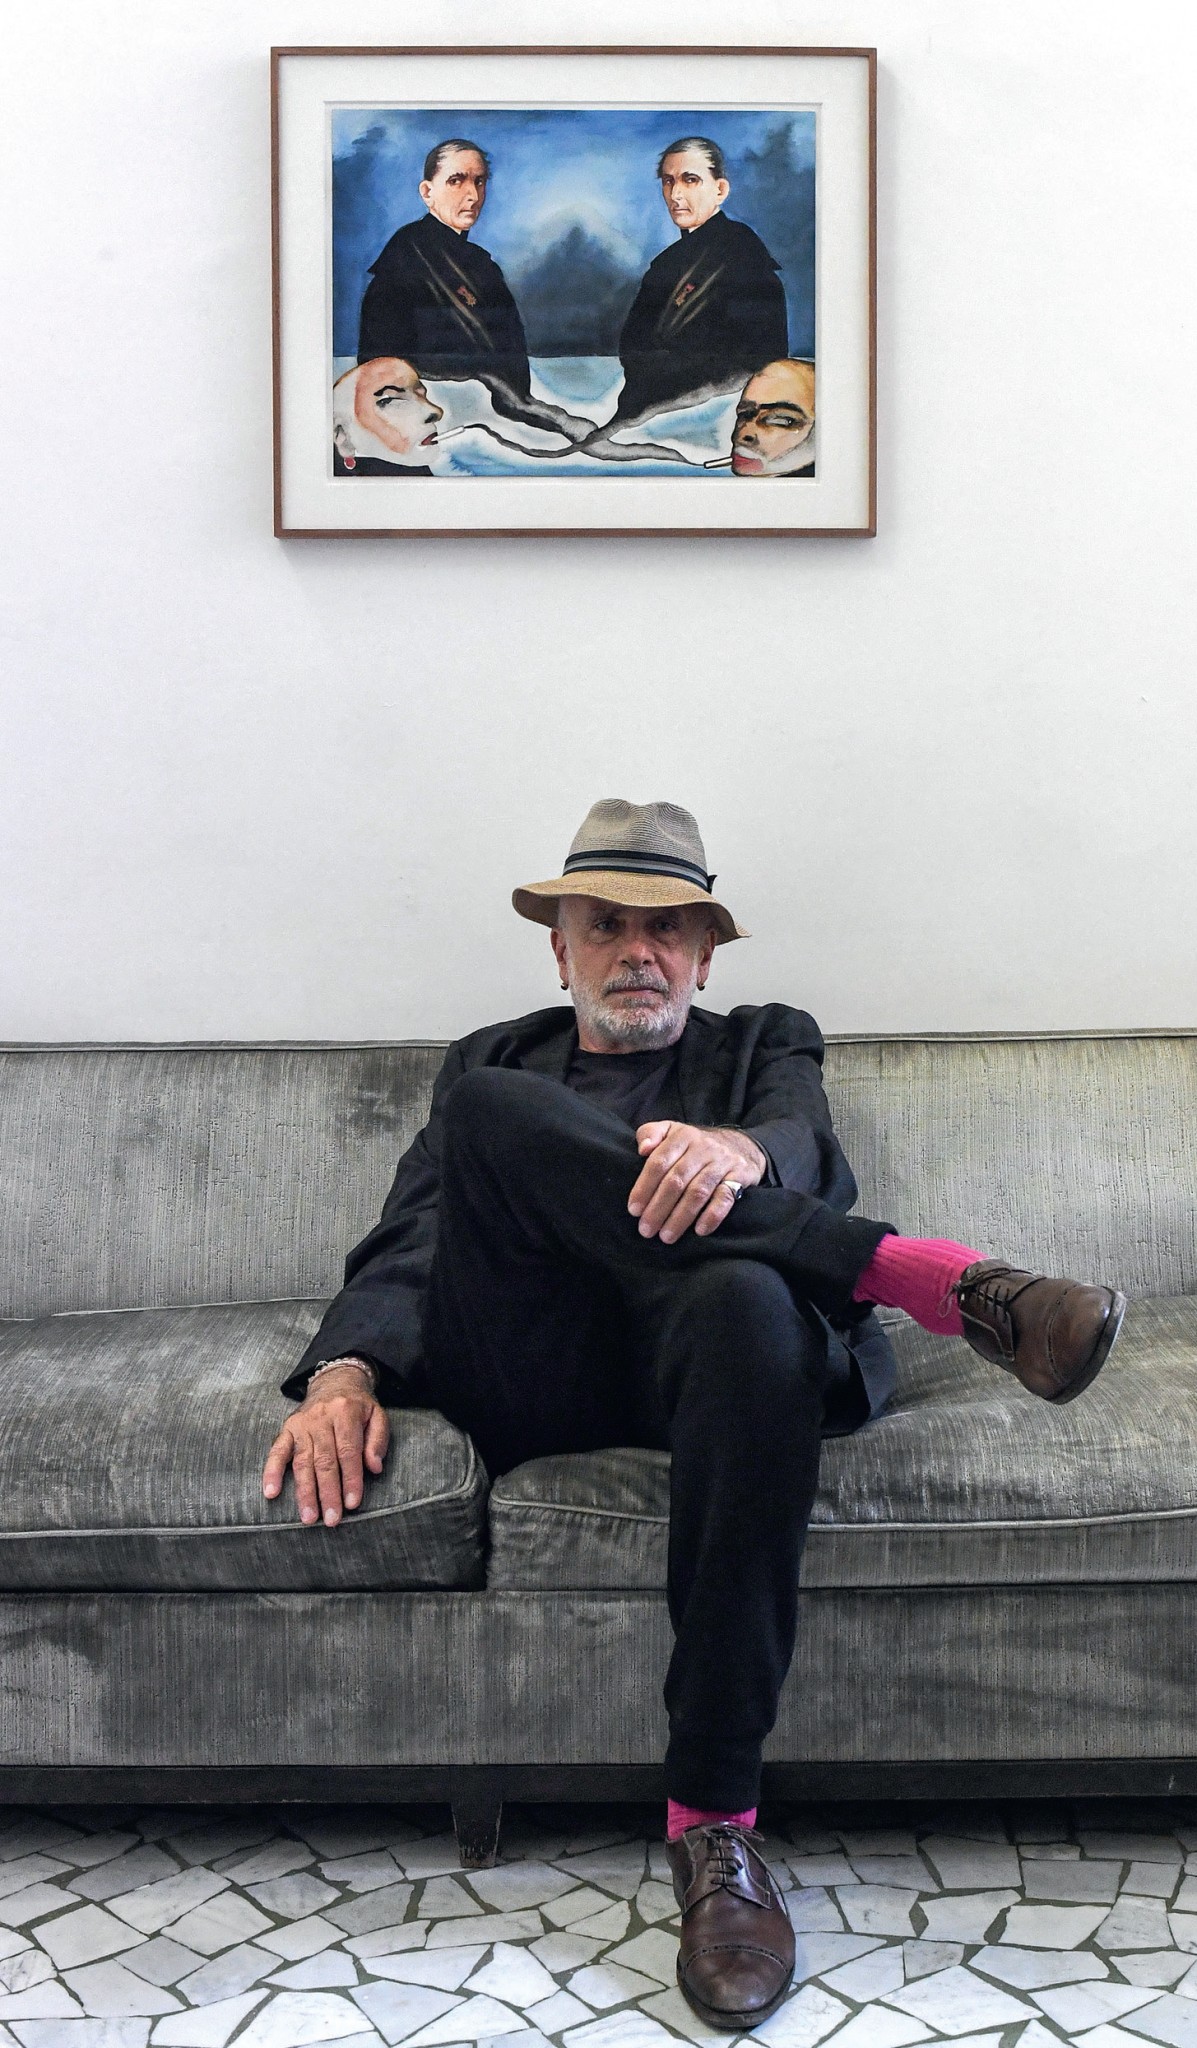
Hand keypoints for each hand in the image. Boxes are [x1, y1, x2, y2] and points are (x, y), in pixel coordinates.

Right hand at [262, 1363, 389, 1528]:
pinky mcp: (287, 1429)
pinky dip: (272, 1472)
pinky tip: (271, 1492)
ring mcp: (301, 1424)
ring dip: (304, 1492)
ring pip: (302, 1462)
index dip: (350, 1478)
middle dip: (328, 1493)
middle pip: (324, 1461)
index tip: (352, 1503)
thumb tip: (374, 1468)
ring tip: (308, 1517)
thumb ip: (378, 1440)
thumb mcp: (377, 1415)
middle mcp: (320, 1418)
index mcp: (345, 1412)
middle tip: (331, 1519)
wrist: (335, 1380)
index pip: (348, 1451)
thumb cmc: (358, 1405)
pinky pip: (277, 1451)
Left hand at [628, 1122, 767, 1242]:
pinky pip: (725, 1197)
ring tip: (667, 1236)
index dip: (644, 1187)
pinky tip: (699, 1231)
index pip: (659, 1162)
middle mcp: (702, 1148)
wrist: (741, 1145)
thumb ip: (650, 1134)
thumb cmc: (695, 1145)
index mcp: (682, 1136)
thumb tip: (642, 1149)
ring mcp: (722, 1162)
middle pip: (677, 1180)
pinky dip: (712, 1215)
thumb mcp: (671, 1130)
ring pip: (698, 1192)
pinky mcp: (740, 1176)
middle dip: (659, 1207)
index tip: (634, 1210)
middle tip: (646, 1229)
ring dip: (681, 1217)